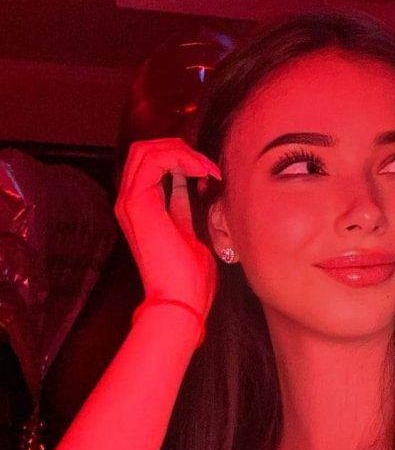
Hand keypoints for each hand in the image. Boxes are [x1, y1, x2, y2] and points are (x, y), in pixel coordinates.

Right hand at [115, 137, 221, 315]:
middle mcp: (130, 201)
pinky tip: (201, 171)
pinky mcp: (137, 204)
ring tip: (207, 168)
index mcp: (141, 208)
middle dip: (180, 149)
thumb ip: (183, 206)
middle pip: (144, 150)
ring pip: (146, 150)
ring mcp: (130, 201)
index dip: (180, 157)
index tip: (210, 172)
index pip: (151, 163)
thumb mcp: (189, 232)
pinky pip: (153, 161)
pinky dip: (180, 158)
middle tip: (208, 165)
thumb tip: (190, 186)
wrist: (180, 300)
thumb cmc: (189, 277)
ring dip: (181, 152)